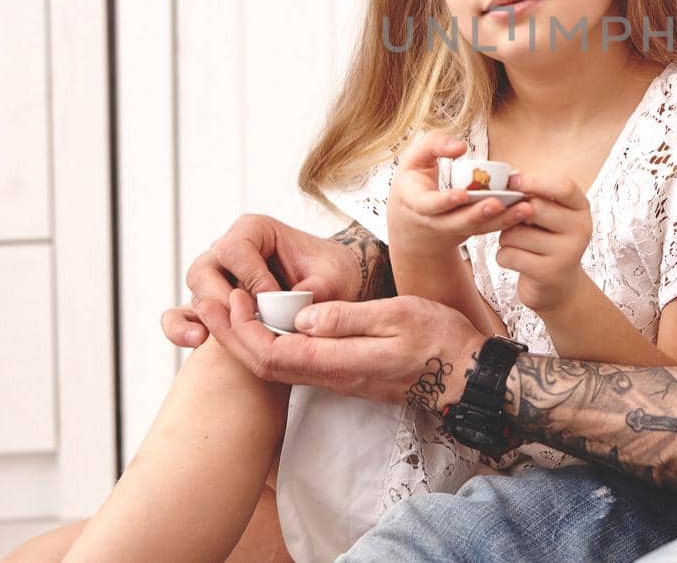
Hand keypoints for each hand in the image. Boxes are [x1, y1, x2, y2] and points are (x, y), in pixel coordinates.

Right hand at [162, 214, 359, 346]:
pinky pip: (181, 317)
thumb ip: (316, 291)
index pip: (234, 250)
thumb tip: (294, 316)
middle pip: (203, 270)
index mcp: (254, 230)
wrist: (333, 288)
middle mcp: (228, 251)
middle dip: (224, 299)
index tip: (275, 300)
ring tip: (223, 335)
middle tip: (250, 320)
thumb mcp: (334, 277)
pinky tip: (197, 341)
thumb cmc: (332, 273)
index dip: (251, 277)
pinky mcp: (212, 305)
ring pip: (196, 294)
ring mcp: (217, 279)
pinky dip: (182, 329)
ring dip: (208, 317)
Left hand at [195, 289, 485, 409]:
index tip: (232, 297)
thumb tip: (303, 318)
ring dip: (245, 339)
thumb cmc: (439, 340)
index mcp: (342, 361)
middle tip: (210, 299)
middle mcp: (332, 376)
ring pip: (275, 367)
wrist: (466, 375)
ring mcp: (337, 379)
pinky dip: (268, 342)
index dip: (243, 329)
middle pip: (264, 365)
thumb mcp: (400, 316)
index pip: (273, 354)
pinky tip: (264, 321)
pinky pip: (293, 365)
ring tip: (226, 306)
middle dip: (231, 334)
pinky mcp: (343, 374)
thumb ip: (349, 318)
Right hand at [387, 132, 531, 261]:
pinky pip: (490, 228)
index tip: (462, 194)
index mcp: (416, 203)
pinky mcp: (472, 232)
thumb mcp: (413, 160)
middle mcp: (436, 222)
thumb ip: (433, 145)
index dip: (445, 201)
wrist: (414, 225)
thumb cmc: (416, 183)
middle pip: (458, 222)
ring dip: (503, 220)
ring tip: (525, 209)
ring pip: (479, 229)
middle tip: (498, 204)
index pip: (429, 205)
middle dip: (479, 215)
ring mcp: (455, 231)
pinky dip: (509, 220)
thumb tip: (461, 146)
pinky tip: (527, 210)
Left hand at [497, 172, 593, 314]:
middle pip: (535, 208)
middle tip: (513, 222)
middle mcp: (581, 229)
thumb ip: (535, 197)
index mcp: (581, 208)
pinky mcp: (549, 274)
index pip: (563, 186)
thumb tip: (508, 179)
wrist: (559, 287)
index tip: (512, 180)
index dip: (534, 181)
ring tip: (518, 244)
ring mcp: (567, 253)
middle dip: (513, 213)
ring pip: (515, 233)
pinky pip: (509, 255)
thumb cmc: (548, 242)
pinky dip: (503, 256)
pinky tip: (516, 260)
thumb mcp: (551, 215)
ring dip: (506, 238)